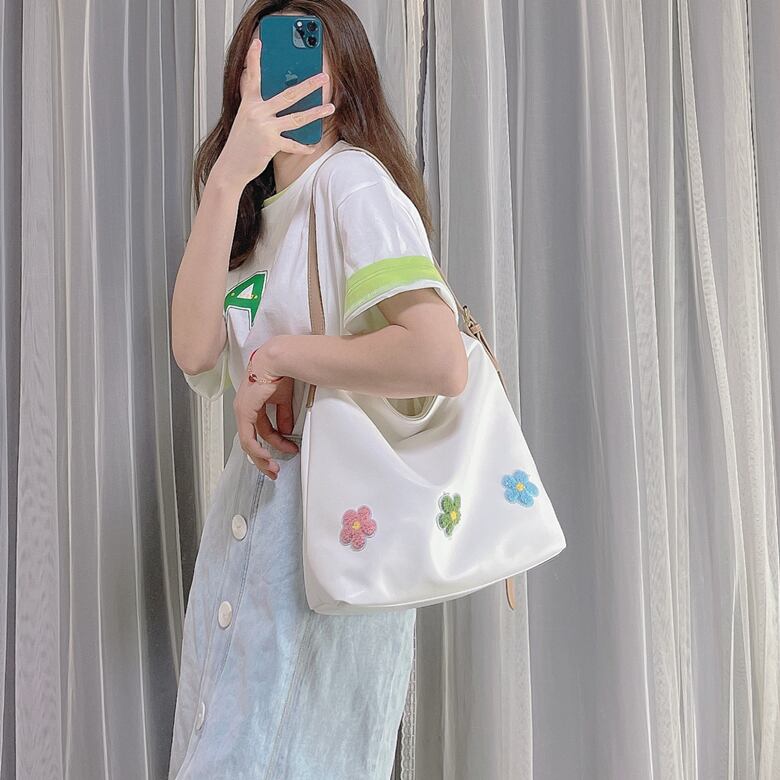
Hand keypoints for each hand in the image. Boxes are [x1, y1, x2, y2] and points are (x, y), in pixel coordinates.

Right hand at [212, 37, 335, 191]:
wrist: (231, 166)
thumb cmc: (240, 144)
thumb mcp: (244, 119)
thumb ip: (255, 105)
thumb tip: (269, 95)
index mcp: (249, 103)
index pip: (252, 77)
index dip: (254, 59)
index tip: (258, 43)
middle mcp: (257, 112)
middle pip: (287, 95)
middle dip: (308, 85)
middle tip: (323, 78)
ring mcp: (264, 127)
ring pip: (296, 118)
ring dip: (316, 112)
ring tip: (330, 107)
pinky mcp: (270, 144)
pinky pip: (292, 144)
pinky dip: (303, 146)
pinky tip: (313, 146)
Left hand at [235, 345, 298, 479]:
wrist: (277, 361)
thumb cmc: (280, 373)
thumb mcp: (284, 400)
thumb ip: (283, 415)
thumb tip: (286, 430)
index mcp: (253, 404)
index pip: (261, 430)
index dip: (274, 444)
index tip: (287, 451)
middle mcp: (244, 409)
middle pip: (252, 441)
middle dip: (264, 458)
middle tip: (274, 470)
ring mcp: (242, 411)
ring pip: (248, 443)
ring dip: (261, 457)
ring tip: (273, 467)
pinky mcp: (244, 413)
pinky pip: (248, 438)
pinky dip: (257, 449)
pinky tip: (266, 456)